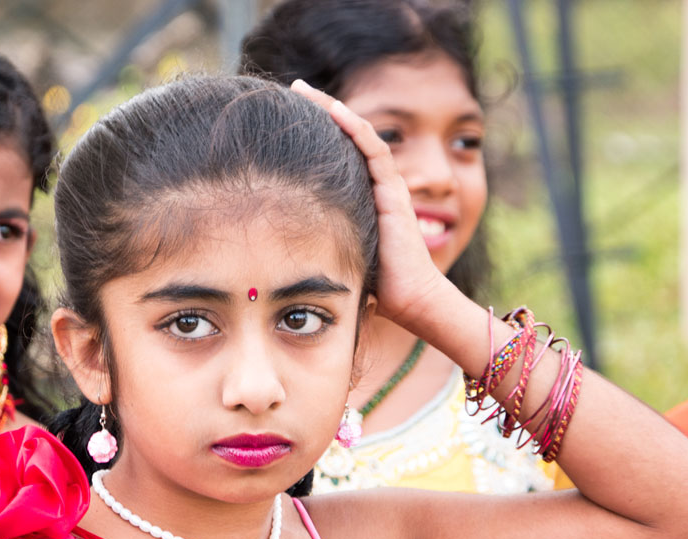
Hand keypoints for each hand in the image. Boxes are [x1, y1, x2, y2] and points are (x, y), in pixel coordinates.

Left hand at [290, 79, 450, 326]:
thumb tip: (277, 240)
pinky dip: (355, 128)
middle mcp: (377, 185)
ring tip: (306, 91)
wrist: (410, 299)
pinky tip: (336, 111)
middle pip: (347, 135)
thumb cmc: (375, 284)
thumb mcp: (338, 249)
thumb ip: (319, 235)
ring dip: (334, 109)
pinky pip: (375, 151)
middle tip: (293, 90)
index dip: (316, 130)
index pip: (339, 151)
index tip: (288, 114)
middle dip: (320, 110)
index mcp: (364, 195)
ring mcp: (388, 185)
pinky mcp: (394, 192)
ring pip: (360, 134)